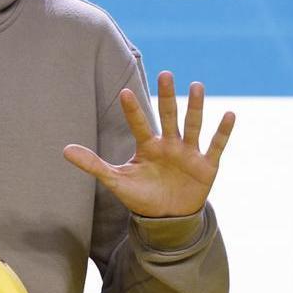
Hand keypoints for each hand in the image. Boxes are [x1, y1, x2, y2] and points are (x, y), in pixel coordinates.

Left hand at [62, 71, 234, 217]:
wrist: (168, 219)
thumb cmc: (142, 196)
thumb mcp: (116, 180)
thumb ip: (92, 164)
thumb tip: (64, 150)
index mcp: (148, 146)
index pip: (139, 124)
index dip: (132, 110)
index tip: (123, 92)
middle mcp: (169, 144)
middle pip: (168, 116)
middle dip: (167, 96)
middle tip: (165, 74)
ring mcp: (189, 153)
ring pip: (192, 125)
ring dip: (195, 106)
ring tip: (196, 85)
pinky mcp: (207, 166)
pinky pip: (216, 145)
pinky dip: (223, 131)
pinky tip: (229, 114)